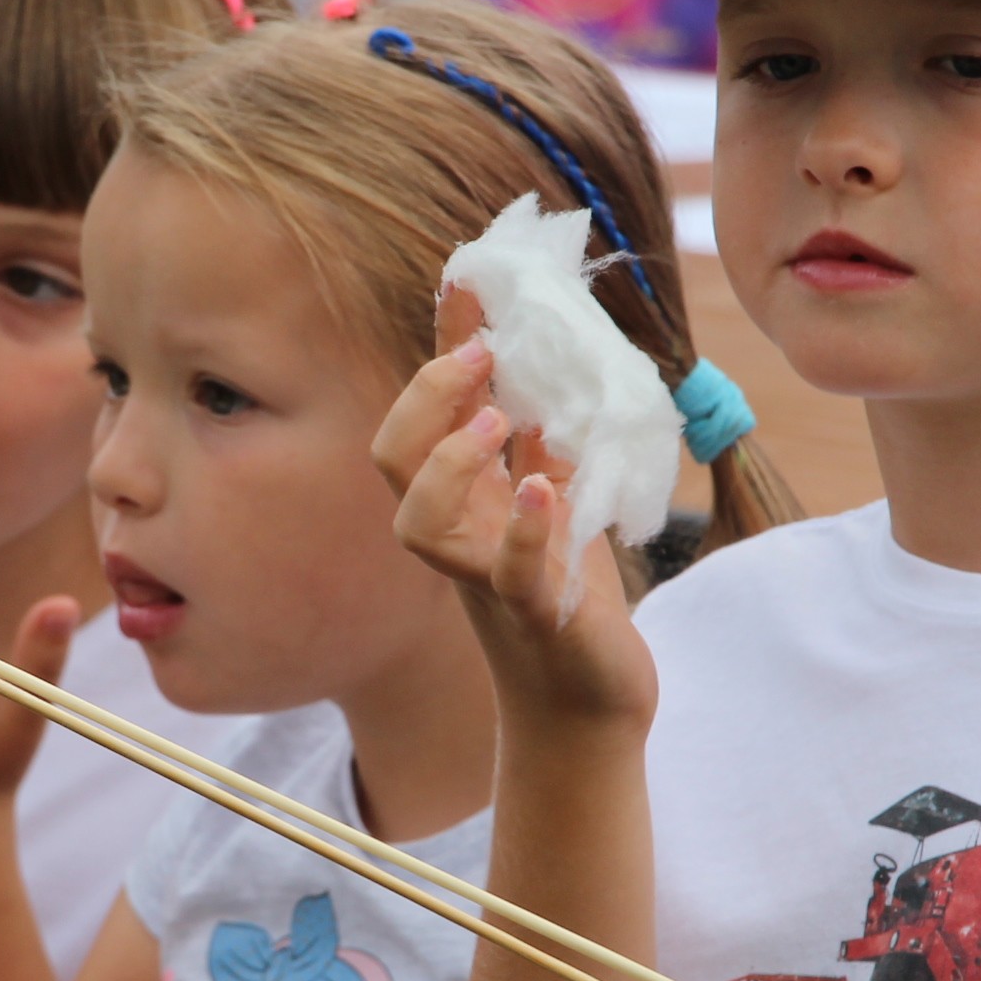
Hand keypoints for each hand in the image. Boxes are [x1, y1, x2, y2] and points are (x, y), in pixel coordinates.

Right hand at [371, 330, 655, 730]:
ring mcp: (487, 577)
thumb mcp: (556, 498)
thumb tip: (545, 355)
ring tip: (498, 423)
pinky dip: (523, 533)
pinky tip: (544, 491)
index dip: (440, 345)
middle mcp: (459, 533)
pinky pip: (511, 578)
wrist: (587, 700)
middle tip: (483, 355)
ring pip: (421, 526)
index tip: (468, 280)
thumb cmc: (566, 593)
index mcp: (465, 496)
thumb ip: (542, 438)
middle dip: (426, 398)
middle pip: (394, 459)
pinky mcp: (537, 617)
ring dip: (449, 465)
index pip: (428, 410)